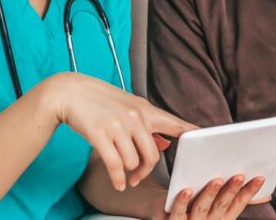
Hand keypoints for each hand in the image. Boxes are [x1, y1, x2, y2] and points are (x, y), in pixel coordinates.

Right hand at [44, 73, 194, 190]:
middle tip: (137, 178)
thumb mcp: (128, 107)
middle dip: (146, 171)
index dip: (192, 134)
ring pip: (133, 162)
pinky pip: (116, 166)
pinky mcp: (100, 134)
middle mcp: (135, 117)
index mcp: (145, 109)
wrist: (69, 92)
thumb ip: (147, 125)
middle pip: (153, 155)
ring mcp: (117, 126)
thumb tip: (166, 144)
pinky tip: (118, 183)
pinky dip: (118, 179)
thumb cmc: (100, 101)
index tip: (206, 140)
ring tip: (122, 174)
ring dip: (129, 173)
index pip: (175, 124)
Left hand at [150, 175, 266, 219]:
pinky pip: (177, 212)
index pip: (238, 204)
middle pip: (222, 205)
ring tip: (217, 180)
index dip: (250, 192)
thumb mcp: (216, 204)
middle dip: (232, 190)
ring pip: (202, 208)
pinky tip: (186, 190)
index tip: (260, 177)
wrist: (163, 214)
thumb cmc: (194, 205)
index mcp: (221, 218)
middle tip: (240, 175)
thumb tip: (265, 192)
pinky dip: (182, 202)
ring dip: (210, 194)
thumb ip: (234, 197)